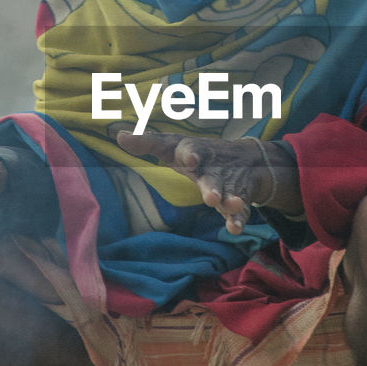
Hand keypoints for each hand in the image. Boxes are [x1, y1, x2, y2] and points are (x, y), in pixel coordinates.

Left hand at [117, 129, 301, 234]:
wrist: (247, 158)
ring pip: (230, 194)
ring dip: (230, 201)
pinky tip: (235, 229)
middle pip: (212, 178)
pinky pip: (240, 211)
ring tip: (229, 207)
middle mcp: (212, 168)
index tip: (192, 159)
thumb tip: (120, 136)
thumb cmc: (195, 153)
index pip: (191, 151)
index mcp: (194, 152)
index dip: (191, 155)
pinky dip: (238, 219)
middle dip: (212, 187)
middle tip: (211, 198)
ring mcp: (228, 185)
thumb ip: (147, 142)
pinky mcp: (239, 200)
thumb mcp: (172, 146)